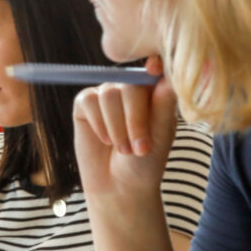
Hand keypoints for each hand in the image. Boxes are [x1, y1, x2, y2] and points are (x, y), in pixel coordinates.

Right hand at [72, 56, 178, 202]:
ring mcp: (106, 95)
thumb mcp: (161, 135)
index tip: (154, 69)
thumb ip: (163, 105)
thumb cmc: (146, 162)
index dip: (154, 64)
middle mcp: (130, 88)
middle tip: (140, 148)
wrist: (119, 186)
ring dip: (116, 127)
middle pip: (130, 85)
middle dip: (134, 119)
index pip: (155, 69)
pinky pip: (88, 101)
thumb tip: (166, 77)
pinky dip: (98, 123)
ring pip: (108, 95)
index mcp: (154, 92)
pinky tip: (105, 140)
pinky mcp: (84, 105)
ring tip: (123, 149)